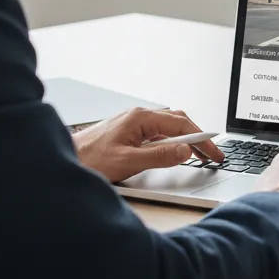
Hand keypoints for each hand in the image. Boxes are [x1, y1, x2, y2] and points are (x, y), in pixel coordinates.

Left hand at [74, 108, 224, 183]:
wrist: (63, 159)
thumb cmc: (89, 159)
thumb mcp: (128, 162)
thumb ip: (159, 156)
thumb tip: (185, 151)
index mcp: (140, 118)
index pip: (181, 125)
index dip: (202, 140)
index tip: (215, 153)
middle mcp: (138, 116)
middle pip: (178, 122)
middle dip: (198, 138)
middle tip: (212, 156)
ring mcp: (132, 123)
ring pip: (168, 127)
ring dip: (185, 139)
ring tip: (199, 155)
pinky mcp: (128, 133)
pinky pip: (157, 133)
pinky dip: (171, 142)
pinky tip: (174, 152)